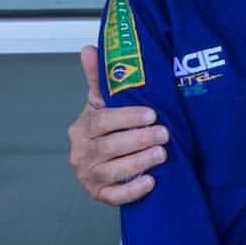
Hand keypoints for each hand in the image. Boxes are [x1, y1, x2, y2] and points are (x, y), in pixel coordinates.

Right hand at [68, 45, 168, 204]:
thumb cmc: (106, 127)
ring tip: (162, 154)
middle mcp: (81, 153)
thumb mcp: (102, 102)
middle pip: (109, 146)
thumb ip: (98, 78)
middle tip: (164, 134)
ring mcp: (89, 176)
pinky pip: (115, 196)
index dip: (127, 117)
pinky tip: (151, 182)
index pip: (102, 121)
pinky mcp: (100, 195)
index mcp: (82, 128)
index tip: (151, 113)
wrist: (101, 161)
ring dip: (139, 162)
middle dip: (139, 140)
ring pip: (113, 171)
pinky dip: (132, 191)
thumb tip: (89, 48)